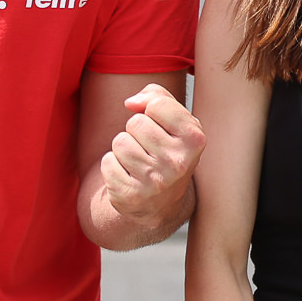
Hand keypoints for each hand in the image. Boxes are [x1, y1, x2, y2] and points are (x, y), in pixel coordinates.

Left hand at [101, 82, 203, 222]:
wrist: (161, 203)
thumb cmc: (167, 151)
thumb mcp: (175, 122)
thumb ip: (158, 97)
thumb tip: (131, 103)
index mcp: (194, 139)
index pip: (157, 105)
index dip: (151, 112)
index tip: (160, 127)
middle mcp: (178, 162)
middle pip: (135, 122)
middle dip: (137, 132)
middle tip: (149, 149)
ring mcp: (154, 182)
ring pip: (119, 142)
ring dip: (124, 149)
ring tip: (138, 162)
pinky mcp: (130, 195)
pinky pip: (107, 162)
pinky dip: (113, 166)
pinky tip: (129, 176)